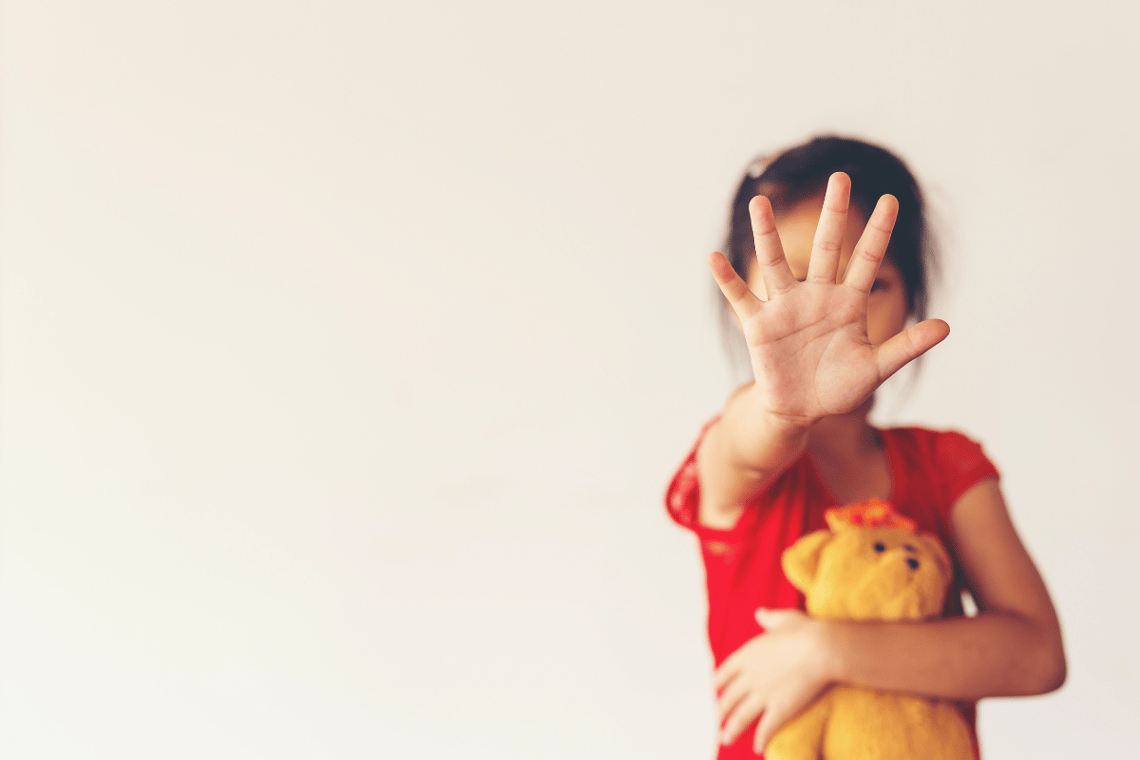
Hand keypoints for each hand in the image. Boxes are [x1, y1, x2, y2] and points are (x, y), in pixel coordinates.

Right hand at [708, 173, 948, 425]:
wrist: (801, 411)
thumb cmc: (839, 387)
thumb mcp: (876, 368)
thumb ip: (907, 346)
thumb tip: (946, 326)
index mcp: (848, 303)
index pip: (866, 260)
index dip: (877, 232)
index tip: (889, 201)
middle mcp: (816, 296)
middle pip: (825, 247)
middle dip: (833, 214)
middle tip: (840, 177)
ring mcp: (786, 307)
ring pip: (776, 263)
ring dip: (766, 233)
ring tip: (759, 202)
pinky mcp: (759, 325)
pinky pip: (740, 297)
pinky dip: (726, 279)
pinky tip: (714, 257)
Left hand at [715, 608, 832, 753]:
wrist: (822, 648)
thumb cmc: (806, 631)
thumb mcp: (783, 619)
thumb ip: (769, 618)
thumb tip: (760, 613)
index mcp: (747, 655)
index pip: (724, 673)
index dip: (718, 683)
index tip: (715, 690)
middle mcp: (750, 677)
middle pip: (729, 698)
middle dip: (722, 709)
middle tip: (719, 717)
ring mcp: (763, 694)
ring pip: (741, 717)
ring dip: (732, 729)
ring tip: (726, 738)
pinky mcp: (779, 709)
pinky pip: (765, 729)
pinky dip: (760, 740)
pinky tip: (757, 748)